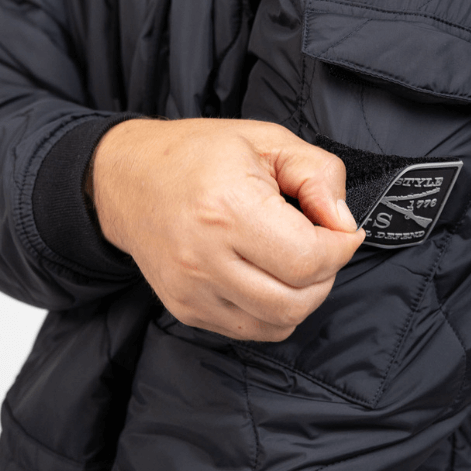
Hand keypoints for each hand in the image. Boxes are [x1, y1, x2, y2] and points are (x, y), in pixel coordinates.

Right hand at [92, 118, 362, 340]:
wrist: (127, 178)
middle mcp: (205, 257)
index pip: (309, 259)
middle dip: (326, 274)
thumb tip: (343, 223)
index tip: (341, 230)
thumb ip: (318, 175)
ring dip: (303, 295)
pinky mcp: (185, 309)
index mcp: (228, 208)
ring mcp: (191, 290)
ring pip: (278, 323)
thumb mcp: (267, 140)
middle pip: (297, 300)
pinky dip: (274, 310)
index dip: (340, 247)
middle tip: (321, 243)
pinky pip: (251, 330)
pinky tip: (267, 274)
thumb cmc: (197, 153)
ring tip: (294, 258)